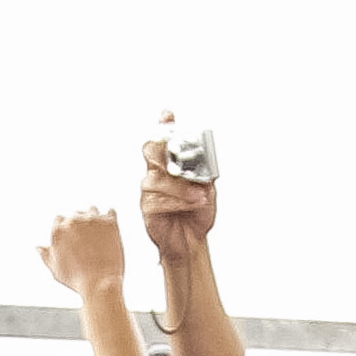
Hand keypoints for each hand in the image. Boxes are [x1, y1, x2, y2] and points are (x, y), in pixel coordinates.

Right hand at [38, 208, 128, 297]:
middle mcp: (74, 220)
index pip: (60, 219)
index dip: (66, 229)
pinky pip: (111, 212)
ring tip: (99, 233)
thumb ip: (46, 255)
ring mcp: (92, 220)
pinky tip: (110, 227)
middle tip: (87, 239)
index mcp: (58, 229)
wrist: (100, 283)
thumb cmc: (76, 280)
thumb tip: (38, 247)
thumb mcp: (56, 269)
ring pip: (92, 210)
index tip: (73, 239)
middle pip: (76, 214)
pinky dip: (110, 218)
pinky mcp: (110, 222)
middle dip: (80, 224)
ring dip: (94, 218)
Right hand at [139, 120, 216, 265]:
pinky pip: (159, 199)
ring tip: (200, 196)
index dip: (163, 127)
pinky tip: (193, 203)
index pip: (164, 142)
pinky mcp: (147, 207)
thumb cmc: (197, 214)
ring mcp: (149, 190)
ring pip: (158, 179)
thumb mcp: (208, 190)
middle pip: (151, 151)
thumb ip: (205, 174)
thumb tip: (205, 161)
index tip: (167, 114)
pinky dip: (180, 200)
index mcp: (170, 166)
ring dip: (182, 187)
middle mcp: (156, 174)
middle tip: (179, 155)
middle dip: (163, 149)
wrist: (192, 240)